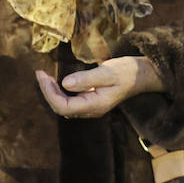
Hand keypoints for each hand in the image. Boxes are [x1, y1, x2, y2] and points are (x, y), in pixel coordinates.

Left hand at [36, 56, 161, 119]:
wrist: (143, 75)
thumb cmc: (127, 72)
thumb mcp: (108, 72)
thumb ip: (87, 79)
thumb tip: (65, 83)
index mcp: (95, 105)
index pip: (63, 106)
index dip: (49, 93)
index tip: (43, 75)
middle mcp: (91, 110)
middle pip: (61, 108)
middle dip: (47, 92)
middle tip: (40, 73)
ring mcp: (91, 107)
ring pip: (64, 106)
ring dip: (52, 92)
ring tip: (44, 76)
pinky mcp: (91, 101)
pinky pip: (70, 101)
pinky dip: (60, 91)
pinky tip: (56, 81)